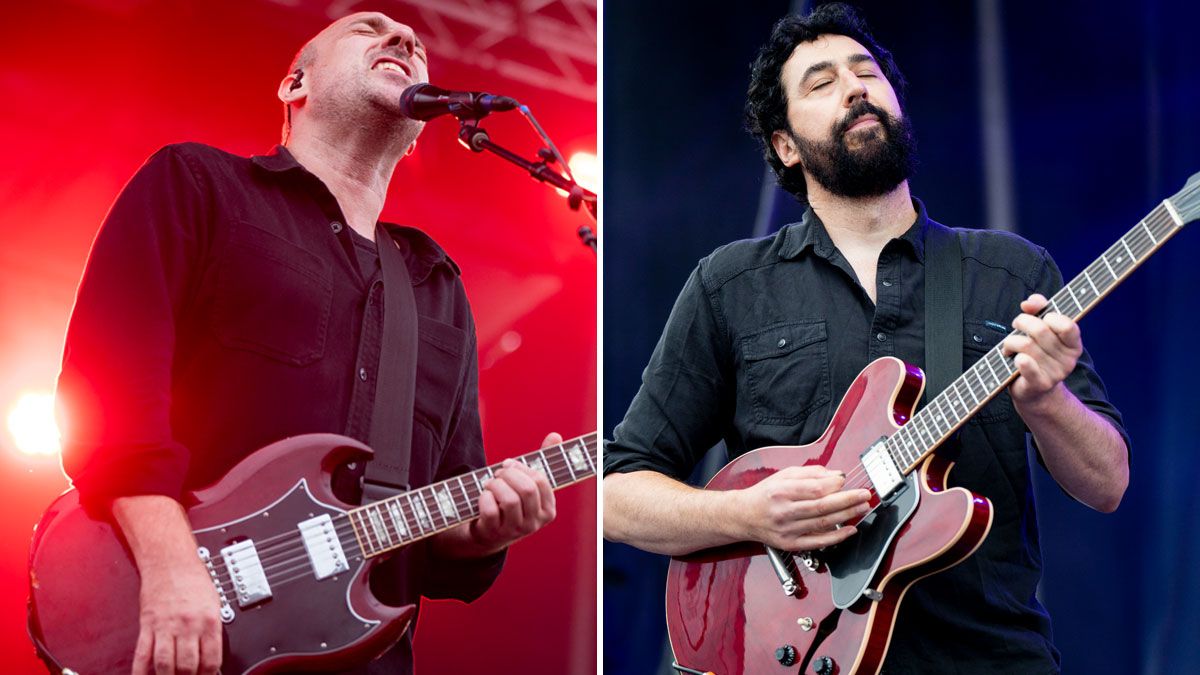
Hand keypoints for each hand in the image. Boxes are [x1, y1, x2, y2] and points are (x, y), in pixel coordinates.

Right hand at [132, 553, 221, 674]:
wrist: (170, 560)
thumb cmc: (193, 578)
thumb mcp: (214, 602)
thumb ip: (212, 629)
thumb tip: (211, 653)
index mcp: (208, 620)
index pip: (211, 659)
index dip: (209, 674)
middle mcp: (187, 625)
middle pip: (187, 666)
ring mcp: (166, 626)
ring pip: (164, 664)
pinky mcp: (147, 625)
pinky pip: (142, 653)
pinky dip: (141, 671)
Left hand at [469, 432, 560, 552]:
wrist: (489, 531)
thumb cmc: (511, 501)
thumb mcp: (528, 484)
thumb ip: (542, 460)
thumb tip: (555, 435)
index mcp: (548, 510)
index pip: (540, 481)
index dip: (521, 467)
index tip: (509, 465)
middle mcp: (534, 523)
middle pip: (526, 489)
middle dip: (508, 475)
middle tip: (498, 473)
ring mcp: (514, 531)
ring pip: (509, 500)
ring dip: (495, 485)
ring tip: (490, 484)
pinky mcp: (494, 533)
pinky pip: (490, 511)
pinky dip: (484, 498)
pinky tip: (484, 497)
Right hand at [735, 465, 870, 551]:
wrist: (744, 516)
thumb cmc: (766, 494)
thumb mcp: (784, 475)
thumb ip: (811, 473)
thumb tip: (837, 476)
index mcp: (781, 491)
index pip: (814, 488)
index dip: (834, 485)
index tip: (846, 480)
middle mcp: (784, 511)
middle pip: (822, 506)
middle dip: (848, 500)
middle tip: (865, 495)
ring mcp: (787, 530)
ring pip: (823, 523)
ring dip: (846, 516)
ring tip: (862, 508)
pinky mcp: (790, 544)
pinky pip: (818, 542)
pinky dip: (836, 537)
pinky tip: (850, 530)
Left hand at [1002, 293, 1081, 409]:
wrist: (1034, 391)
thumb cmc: (1036, 355)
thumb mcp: (1041, 329)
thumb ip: (1039, 309)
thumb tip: (1029, 302)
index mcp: (1073, 345)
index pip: (1068, 325)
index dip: (1050, 316)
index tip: (1041, 316)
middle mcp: (1068, 360)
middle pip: (1040, 330)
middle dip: (1022, 322)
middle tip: (1016, 325)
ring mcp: (1055, 373)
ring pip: (1025, 344)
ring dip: (1011, 341)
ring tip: (1010, 346)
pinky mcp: (1040, 383)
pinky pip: (1025, 364)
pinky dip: (1015, 356)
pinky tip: (1012, 356)